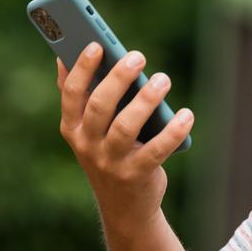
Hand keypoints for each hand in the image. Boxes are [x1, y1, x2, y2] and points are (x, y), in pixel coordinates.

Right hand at [57, 42, 193, 234]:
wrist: (124, 205)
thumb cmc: (109, 151)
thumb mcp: (90, 128)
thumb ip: (80, 96)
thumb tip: (63, 56)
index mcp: (72, 128)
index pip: (72, 94)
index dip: (82, 69)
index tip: (97, 44)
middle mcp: (87, 145)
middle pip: (100, 107)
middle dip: (118, 79)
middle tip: (138, 56)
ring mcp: (110, 162)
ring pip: (126, 127)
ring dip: (146, 100)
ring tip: (163, 79)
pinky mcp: (136, 175)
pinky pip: (156, 150)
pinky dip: (173, 131)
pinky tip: (187, 114)